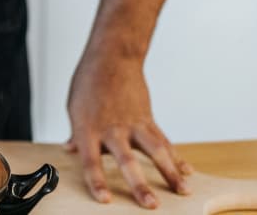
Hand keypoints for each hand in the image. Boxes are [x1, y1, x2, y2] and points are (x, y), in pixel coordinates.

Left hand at [65, 49, 191, 208]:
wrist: (113, 57)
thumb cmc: (89, 81)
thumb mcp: (74, 107)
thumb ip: (76, 133)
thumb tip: (70, 149)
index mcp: (88, 129)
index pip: (91, 161)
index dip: (97, 182)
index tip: (105, 200)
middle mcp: (112, 128)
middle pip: (127, 160)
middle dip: (139, 184)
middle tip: (150, 204)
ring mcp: (133, 123)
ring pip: (155, 150)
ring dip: (170, 172)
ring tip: (183, 191)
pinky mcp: (148, 118)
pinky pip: (164, 141)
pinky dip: (176, 157)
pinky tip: (186, 172)